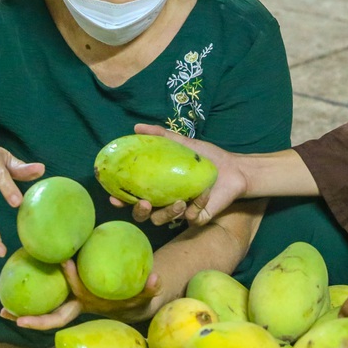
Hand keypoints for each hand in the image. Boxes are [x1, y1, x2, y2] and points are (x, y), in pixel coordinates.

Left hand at [0, 258, 162, 329]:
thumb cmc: (136, 295)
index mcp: (95, 302)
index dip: (74, 279)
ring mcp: (71, 303)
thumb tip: (155, 276)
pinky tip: (11, 292)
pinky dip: (28, 302)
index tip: (66, 262)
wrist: (131, 304)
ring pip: (46, 313)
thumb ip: (151, 286)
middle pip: (56, 317)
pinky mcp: (65, 298)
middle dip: (36, 319)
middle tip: (13, 316)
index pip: (82, 291)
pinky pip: (45, 302)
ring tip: (2, 310)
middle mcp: (79, 306)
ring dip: (23, 313)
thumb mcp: (146, 292)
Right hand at [110, 124, 248, 226]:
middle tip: (144, 203)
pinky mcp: (198, 218)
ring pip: (163, 220)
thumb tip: (136, 127)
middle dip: (139, 212)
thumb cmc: (206, 157)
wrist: (233, 168)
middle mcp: (165, 202)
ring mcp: (181, 212)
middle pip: (143, 215)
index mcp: (159, 187)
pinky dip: (196, 205)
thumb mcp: (182, 144)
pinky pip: (190, 218)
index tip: (114, 197)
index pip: (134, 197)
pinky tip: (204, 193)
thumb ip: (160, 136)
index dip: (122, 199)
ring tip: (179, 201)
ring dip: (167, 213)